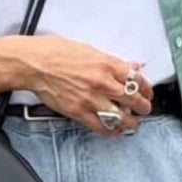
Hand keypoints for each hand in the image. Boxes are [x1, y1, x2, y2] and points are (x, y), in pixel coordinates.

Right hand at [19, 37, 153, 136]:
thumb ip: (111, 61)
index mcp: (106, 64)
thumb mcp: (89, 50)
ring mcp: (91, 99)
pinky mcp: (79, 112)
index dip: (146, 88)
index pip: (136, 79)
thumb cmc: (56, 53)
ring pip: (120, 117)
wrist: (34, 64)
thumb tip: (129, 66)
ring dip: (130, 123)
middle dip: (143, 107)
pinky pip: (101, 127)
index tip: (147, 92)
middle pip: (133, 99)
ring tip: (133, 124)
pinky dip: (111, 131)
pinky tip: (115, 131)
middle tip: (144, 109)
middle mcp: (102, 82)